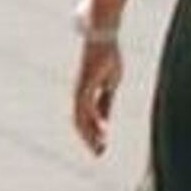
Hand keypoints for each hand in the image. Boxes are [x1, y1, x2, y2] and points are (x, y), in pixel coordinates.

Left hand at [71, 24, 123, 155]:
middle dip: (89, 139)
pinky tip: (101, 129)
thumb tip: (105, 118)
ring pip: (80, 119)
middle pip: (80, 123)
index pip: (86, 119)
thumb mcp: (110, 83)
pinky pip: (86, 108)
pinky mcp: (84, 85)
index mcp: (85, 94)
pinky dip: (92, 121)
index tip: (102, 146)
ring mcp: (80, 90)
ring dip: (89, 135)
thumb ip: (106, 100)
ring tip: (99, 147)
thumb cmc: (106, 56)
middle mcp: (80, 94)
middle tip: (99, 153)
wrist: (103, 36)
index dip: (93, 133)